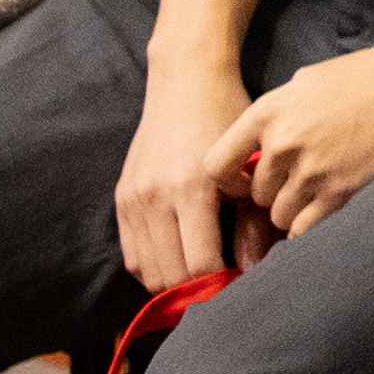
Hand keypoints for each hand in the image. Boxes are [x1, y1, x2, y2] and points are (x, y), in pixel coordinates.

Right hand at [114, 55, 255, 293]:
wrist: (186, 83)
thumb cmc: (227, 120)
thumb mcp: (249, 169)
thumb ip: (251, 224)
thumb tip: (250, 273)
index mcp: (191, 188)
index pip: (201, 265)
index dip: (222, 284)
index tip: (242, 284)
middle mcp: (155, 196)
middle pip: (170, 275)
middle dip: (198, 291)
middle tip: (223, 287)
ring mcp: (133, 198)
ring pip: (147, 271)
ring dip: (173, 283)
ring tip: (202, 279)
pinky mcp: (121, 197)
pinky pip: (132, 254)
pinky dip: (153, 267)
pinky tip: (178, 262)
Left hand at [216, 38, 373, 240]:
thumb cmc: (356, 78)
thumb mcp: (300, 84)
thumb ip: (273, 117)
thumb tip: (257, 148)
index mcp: (266, 114)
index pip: (216, 165)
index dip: (228, 181)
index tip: (244, 182)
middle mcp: (282, 144)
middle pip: (256, 195)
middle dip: (273, 192)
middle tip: (295, 183)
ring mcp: (311, 170)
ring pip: (279, 215)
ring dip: (293, 210)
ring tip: (313, 195)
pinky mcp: (340, 190)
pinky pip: (305, 228)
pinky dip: (308, 227)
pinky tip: (318, 214)